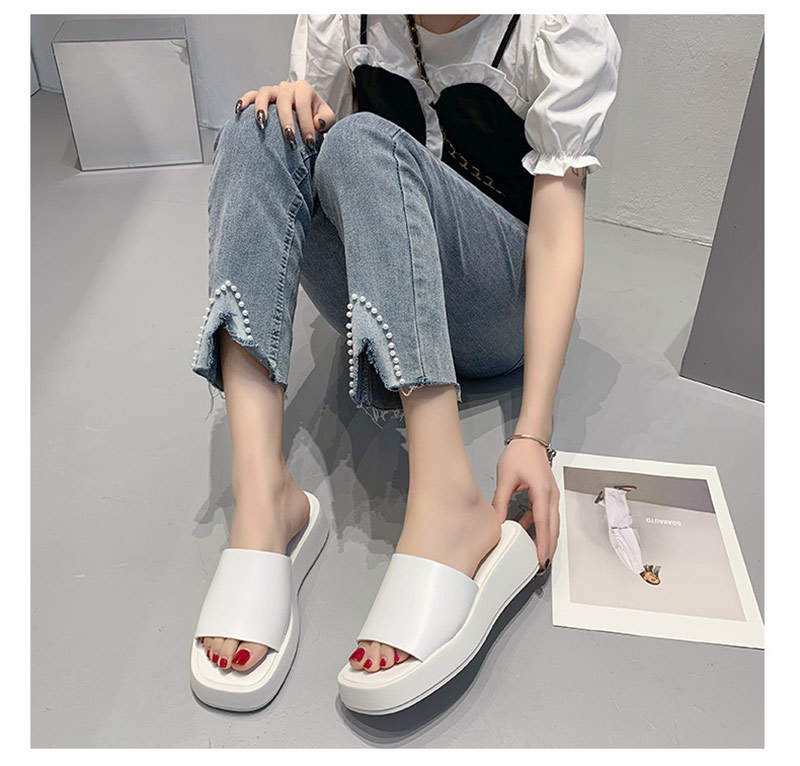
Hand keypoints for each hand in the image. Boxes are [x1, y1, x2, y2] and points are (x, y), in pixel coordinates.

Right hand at [234, 80, 335, 145]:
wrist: (306, 115)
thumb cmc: (316, 118)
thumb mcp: (327, 119)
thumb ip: (326, 119)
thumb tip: (317, 122)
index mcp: (304, 89)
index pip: (304, 104)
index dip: (306, 123)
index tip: (309, 142)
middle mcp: (287, 87)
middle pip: (284, 99)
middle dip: (286, 120)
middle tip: (289, 138)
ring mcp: (273, 91)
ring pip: (264, 94)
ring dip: (261, 108)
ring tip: (262, 125)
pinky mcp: (261, 97)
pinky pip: (250, 95)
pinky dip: (244, 101)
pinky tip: (239, 111)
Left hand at [492, 438, 559, 567]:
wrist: (530, 440)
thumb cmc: (519, 454)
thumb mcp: (505, 478)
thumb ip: (501, 502)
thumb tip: (496, 521)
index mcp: (542, 492)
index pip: (543, 524)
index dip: (543, 543)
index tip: (542, 559)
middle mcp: (551, 495)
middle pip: (553, 527)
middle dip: (548, 547)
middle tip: (541, 564)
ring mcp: (552, 495)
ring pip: (551, 522)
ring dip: (546, 538)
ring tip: (538, 553)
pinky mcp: (547, 494)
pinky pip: (546, 514)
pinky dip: (540, 525)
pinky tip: (527, 530)